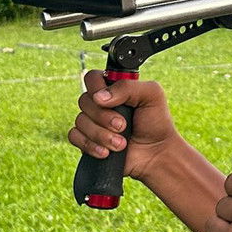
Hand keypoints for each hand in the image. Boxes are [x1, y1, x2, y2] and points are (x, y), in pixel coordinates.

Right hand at [68, 69, 178, 183]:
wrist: (156, 154)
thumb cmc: (156, 122)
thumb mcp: (151, 95)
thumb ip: (127, 87)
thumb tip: (99, 97)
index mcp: (114, 88)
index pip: (92, 78)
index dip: (97, 88)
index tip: (112, 101)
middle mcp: (101, 103)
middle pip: (84, 100)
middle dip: (104, 117)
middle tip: (123, 126)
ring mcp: (93, 122)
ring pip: (80, 121)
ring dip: (101, 135)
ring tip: (121, 144)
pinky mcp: (88, 140)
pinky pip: (74, 137)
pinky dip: (90, 145)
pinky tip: (106, 152)